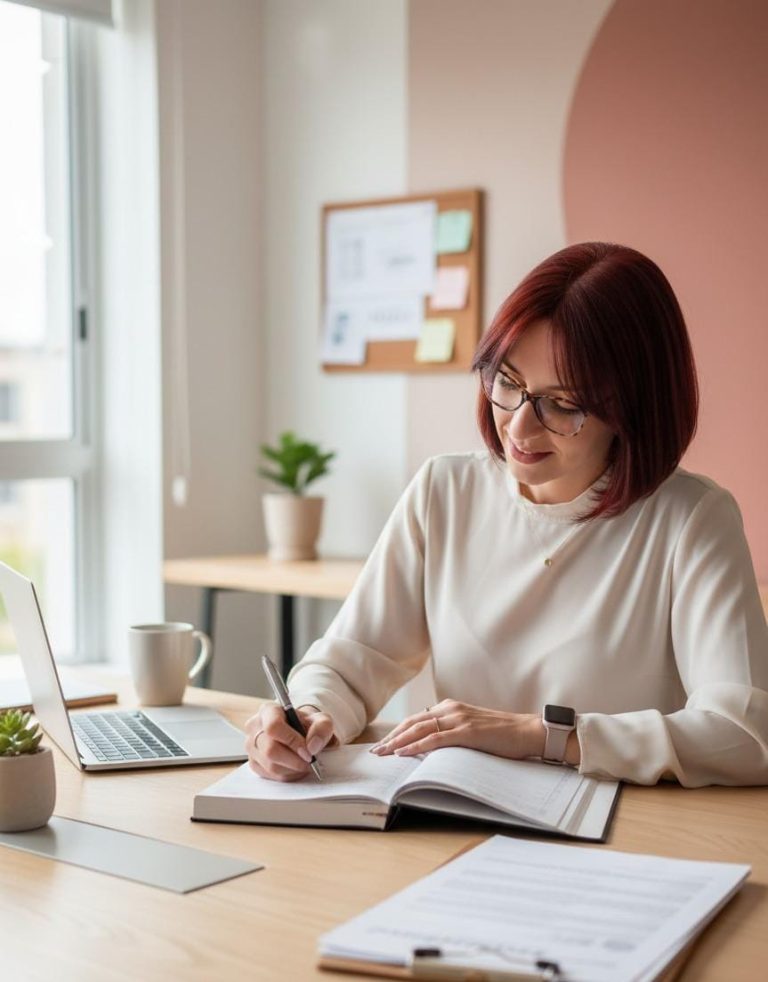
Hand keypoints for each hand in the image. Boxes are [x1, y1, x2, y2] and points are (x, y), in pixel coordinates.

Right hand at [245, 702, 334, 781]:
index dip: (292, 741)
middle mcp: (254, 727)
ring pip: (270, 766)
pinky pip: (269, 775)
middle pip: (270, 750)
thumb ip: (321, 729)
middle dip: (294, 760)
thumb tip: (312, 747)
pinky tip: (295, 768)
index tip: (308, 751)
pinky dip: (287, 775)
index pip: (273, 727)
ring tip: (305, 764)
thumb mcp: (321, 720)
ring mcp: (251, 746)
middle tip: (310, 762)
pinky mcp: (253, 762)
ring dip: (292, 770)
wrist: (299, 731)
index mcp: (268, 710)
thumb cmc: (307, 725)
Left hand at [370, 700, 545, 760]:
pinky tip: (403, 753)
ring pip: (419, 729)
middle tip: (375, 751)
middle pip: (412, 722)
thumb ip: (452, 731)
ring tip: (383, 753)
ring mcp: (459, 719)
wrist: (527, 731)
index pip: (416, 719)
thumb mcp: (471, 728)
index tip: (383, 743)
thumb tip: (431, 744)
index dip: (397, 731)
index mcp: (451, 707)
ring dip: (398, 742)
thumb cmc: (502, 734)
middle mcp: (451, 709)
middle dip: (391, 737)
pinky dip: (416, 745)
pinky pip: (436, 739)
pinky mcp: (467, 732)